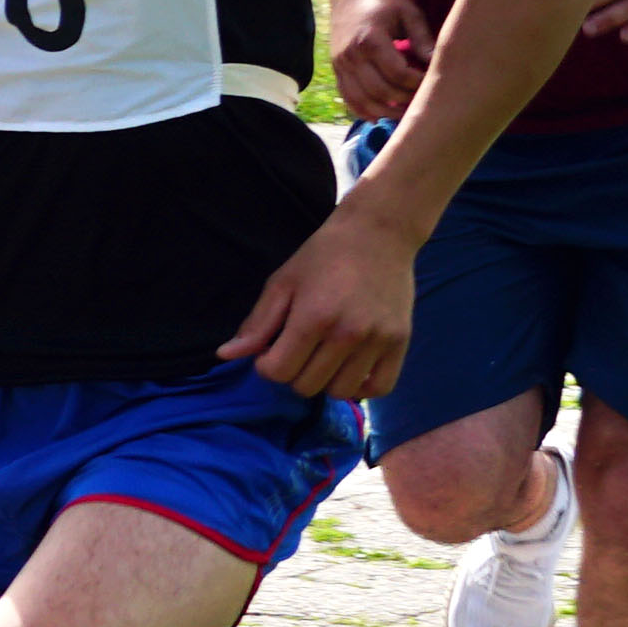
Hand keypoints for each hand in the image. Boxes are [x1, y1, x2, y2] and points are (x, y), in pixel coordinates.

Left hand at [225, 201, 416, 402]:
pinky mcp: (401, 343)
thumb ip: (257, 324)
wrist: (378, 235)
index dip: (267, 366)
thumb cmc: (323, 257)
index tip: (272, 349)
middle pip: (307, 386)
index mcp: (313, 318)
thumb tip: (225, 355)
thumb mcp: (282, 283)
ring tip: (323, 359)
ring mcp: (378, 340)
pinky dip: (361, 387)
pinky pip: (379, 388)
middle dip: (293, 373)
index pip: (278, 372)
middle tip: (298, 351)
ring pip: (340, 391)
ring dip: (325, 382)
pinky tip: (350, 369)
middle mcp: (348, 334)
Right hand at [322, 0, 431, 118]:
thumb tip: (438, 65)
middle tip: (425, 102)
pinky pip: (348, 98)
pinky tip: (380, 116)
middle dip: (405, 100)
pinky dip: (363, 111)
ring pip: (361, 100)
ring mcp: (340, 64)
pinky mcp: (337, 69)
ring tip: (406, 114)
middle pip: (380, 91)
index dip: (418, 83)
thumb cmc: (384, 0)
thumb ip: (423, 39)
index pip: (397, 73)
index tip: (434, 83)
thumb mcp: (409, 13)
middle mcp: (351, 55)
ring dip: (385, 112)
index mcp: (370, 39)